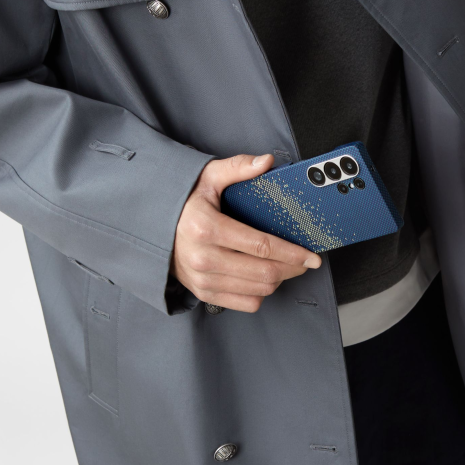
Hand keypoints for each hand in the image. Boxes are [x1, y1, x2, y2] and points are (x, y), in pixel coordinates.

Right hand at [171, 153, 321, 311]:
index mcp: (206, 228)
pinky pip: (247, 302)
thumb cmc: (183, 203)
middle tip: (306, 261)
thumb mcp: (206, 178)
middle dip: (293, 268)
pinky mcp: (204, 293)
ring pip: (259, 290)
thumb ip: (237, 168)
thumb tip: (266, 162)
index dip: (293, 252)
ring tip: (289, 267)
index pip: (262, 246)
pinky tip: (266, 277)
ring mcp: (203, 279)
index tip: (312, 255)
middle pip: (265, 272)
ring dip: (281, 280)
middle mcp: (203, 258)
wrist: (152, 229)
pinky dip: (263, 292)